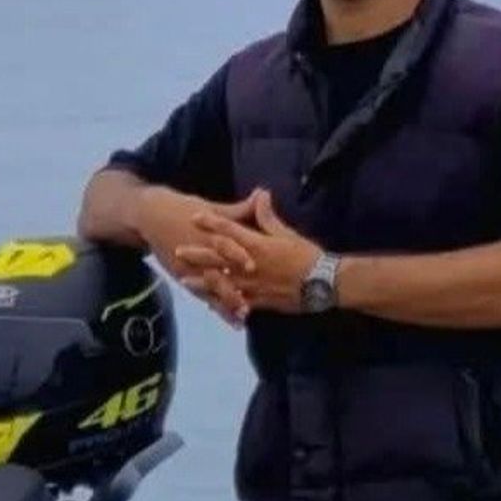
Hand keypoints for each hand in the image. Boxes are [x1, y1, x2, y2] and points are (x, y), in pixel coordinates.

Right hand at [136, 186, 253, 326]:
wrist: (150, 217)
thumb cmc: (183, 209)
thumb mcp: (210, 207)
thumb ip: (239, 209)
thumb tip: (263, 194)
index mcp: (207, 232)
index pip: (223, 243)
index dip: (236, 254)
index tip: (251, 265)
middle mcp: (198, 252)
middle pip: (216, 271)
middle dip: (231, 286)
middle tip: (249, 301)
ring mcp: (190, 267)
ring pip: (210, 288)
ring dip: (226, 302)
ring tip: (243, 315)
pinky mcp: (184, 277)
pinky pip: (201, 294)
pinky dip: (216, 306)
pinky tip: (231, 320)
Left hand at [187, 189, 321, 314]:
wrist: (323, 282)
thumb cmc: (307, 255)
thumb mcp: (287, 232)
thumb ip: (268, 216)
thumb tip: (260, 194)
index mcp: (257, 244)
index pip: (229, 230)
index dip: (211, 222)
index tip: (195, 216)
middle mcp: (249, 264)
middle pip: (218, 258)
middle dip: (196, 254)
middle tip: (177, 251)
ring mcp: (252, 285)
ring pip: (221, 282)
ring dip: (202, 281)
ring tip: (184, 281)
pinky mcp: (258, 301)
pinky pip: (235, 303)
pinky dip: (222, 304)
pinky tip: (209, 305)